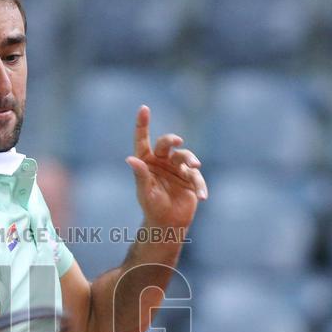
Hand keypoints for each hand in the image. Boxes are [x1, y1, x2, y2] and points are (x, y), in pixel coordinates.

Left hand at [126, 105, 207, 229]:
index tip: (144, 108)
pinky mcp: (190, 178)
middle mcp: (162, 161)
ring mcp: (177, 168)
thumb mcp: (144, 192)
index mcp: (146, 161)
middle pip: (166, 143)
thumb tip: (130, 159)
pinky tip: (201, 196)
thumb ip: (140, 175)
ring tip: (195, 167)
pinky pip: (196, 177)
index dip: (143, 124)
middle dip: (172, 139)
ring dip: (191, 159)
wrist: (168, 223)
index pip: (143, 139)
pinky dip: (200, 185)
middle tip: (178, 141)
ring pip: (185, 156)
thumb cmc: (152, 207)